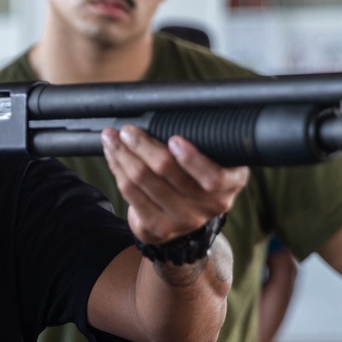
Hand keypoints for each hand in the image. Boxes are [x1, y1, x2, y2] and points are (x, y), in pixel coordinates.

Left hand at [100, 125, 247, 243]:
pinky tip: (113, 156)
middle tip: (128, 130)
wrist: (184, 219)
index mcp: (229, 184)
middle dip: (142, 145)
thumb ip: (202, 141)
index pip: (213, 177)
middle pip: (167, 171)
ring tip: (112, 138)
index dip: (192, 158)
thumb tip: (165, 112)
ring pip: (142, 180)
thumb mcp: (213, 159)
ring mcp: (183, 220)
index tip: (174, 139)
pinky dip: (117, 169)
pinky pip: (130, 193)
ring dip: (123, 154)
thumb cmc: (197, 176)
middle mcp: (209, 206)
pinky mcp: (158, 228)